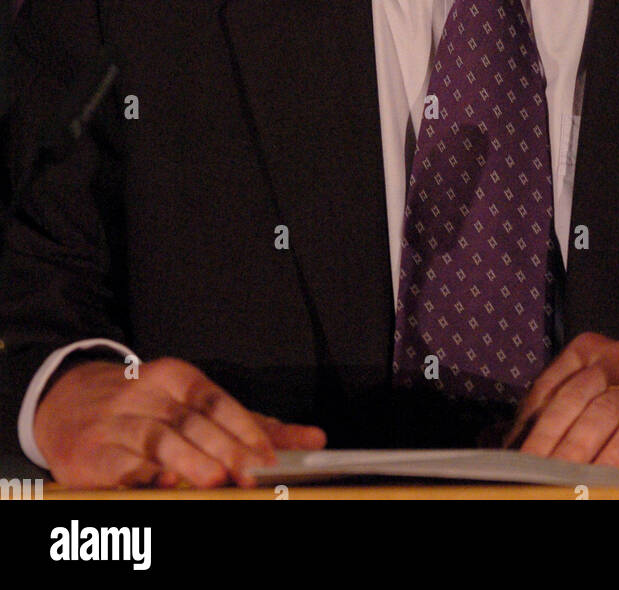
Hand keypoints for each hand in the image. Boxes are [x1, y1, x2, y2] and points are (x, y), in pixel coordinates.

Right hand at [33, 357, 326, 487]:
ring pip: (157, 440)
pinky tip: (160, 484)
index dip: (243, 427)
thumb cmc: (142, 407)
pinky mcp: (91, 455)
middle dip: (224, 448)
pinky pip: (120, 466)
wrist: (65, 401)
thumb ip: (249, 424)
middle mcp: (147, 395)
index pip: (214, 400)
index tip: (267, 455)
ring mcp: (117, 423)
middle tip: (250, 472)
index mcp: (176, 378)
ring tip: (214, 479)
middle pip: (191, 422)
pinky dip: (141, 477)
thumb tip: (311, 438)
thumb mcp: (192, 404)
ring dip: (188, 461)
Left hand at [504, 332, 618, 466]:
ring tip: (565, 478)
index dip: (527, 426)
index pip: (547, 388)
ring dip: (581, 449)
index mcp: (585, 353)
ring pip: (603, 410)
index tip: (511, 459)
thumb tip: (496, 442)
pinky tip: (606, 474)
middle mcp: (614, 356)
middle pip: (572, 398)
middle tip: (533, 472)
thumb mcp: (588, 421)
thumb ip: (552, 425)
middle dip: (550, 440)